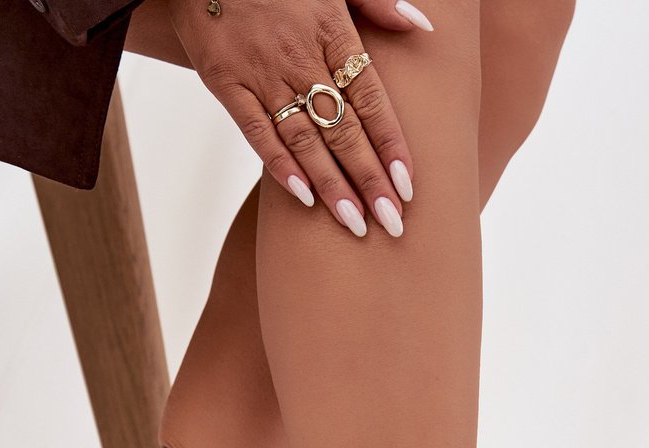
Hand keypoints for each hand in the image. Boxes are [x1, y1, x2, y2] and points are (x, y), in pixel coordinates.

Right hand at [165, 0, 434, 235]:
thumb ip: (377, 3)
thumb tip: (422, 26)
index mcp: (332, 31)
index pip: (371, 98)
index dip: (390, 145)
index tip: (408, 185)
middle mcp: (300, 57)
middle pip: (344, 129)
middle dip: (369, 180)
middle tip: (392, 222)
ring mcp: (262, 74)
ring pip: (304, 139)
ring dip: (332, 185)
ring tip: (356, 224)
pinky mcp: (226, 84)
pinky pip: (256, 133)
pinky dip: (280, 166)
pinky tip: (303, 199)